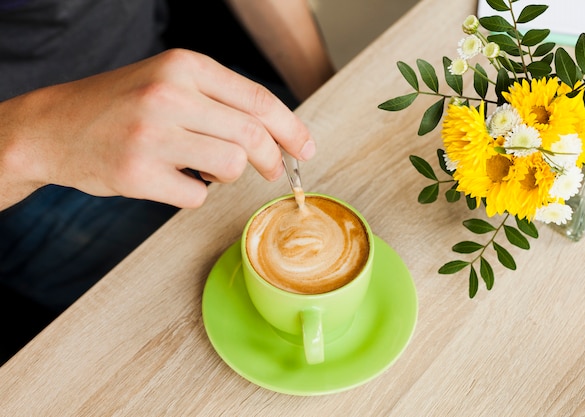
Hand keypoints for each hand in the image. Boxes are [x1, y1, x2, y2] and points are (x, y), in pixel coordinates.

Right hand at [0, 49, 315, 209]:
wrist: (52, 127)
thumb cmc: (120, 106)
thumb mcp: (168, 81)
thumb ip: (219, 100)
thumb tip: (276, 132)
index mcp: (184, 65)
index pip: (259, 99)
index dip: (291, 128)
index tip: (305, 148)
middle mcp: (170, 94)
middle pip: (253, 136)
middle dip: (272, 160)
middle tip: (272, 171)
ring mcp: (152, 134)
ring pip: (231, 166)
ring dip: (226, 175)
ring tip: (200, 166)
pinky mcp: (137, 173)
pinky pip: (197, 195)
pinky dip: (193, 193)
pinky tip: (170, 179)